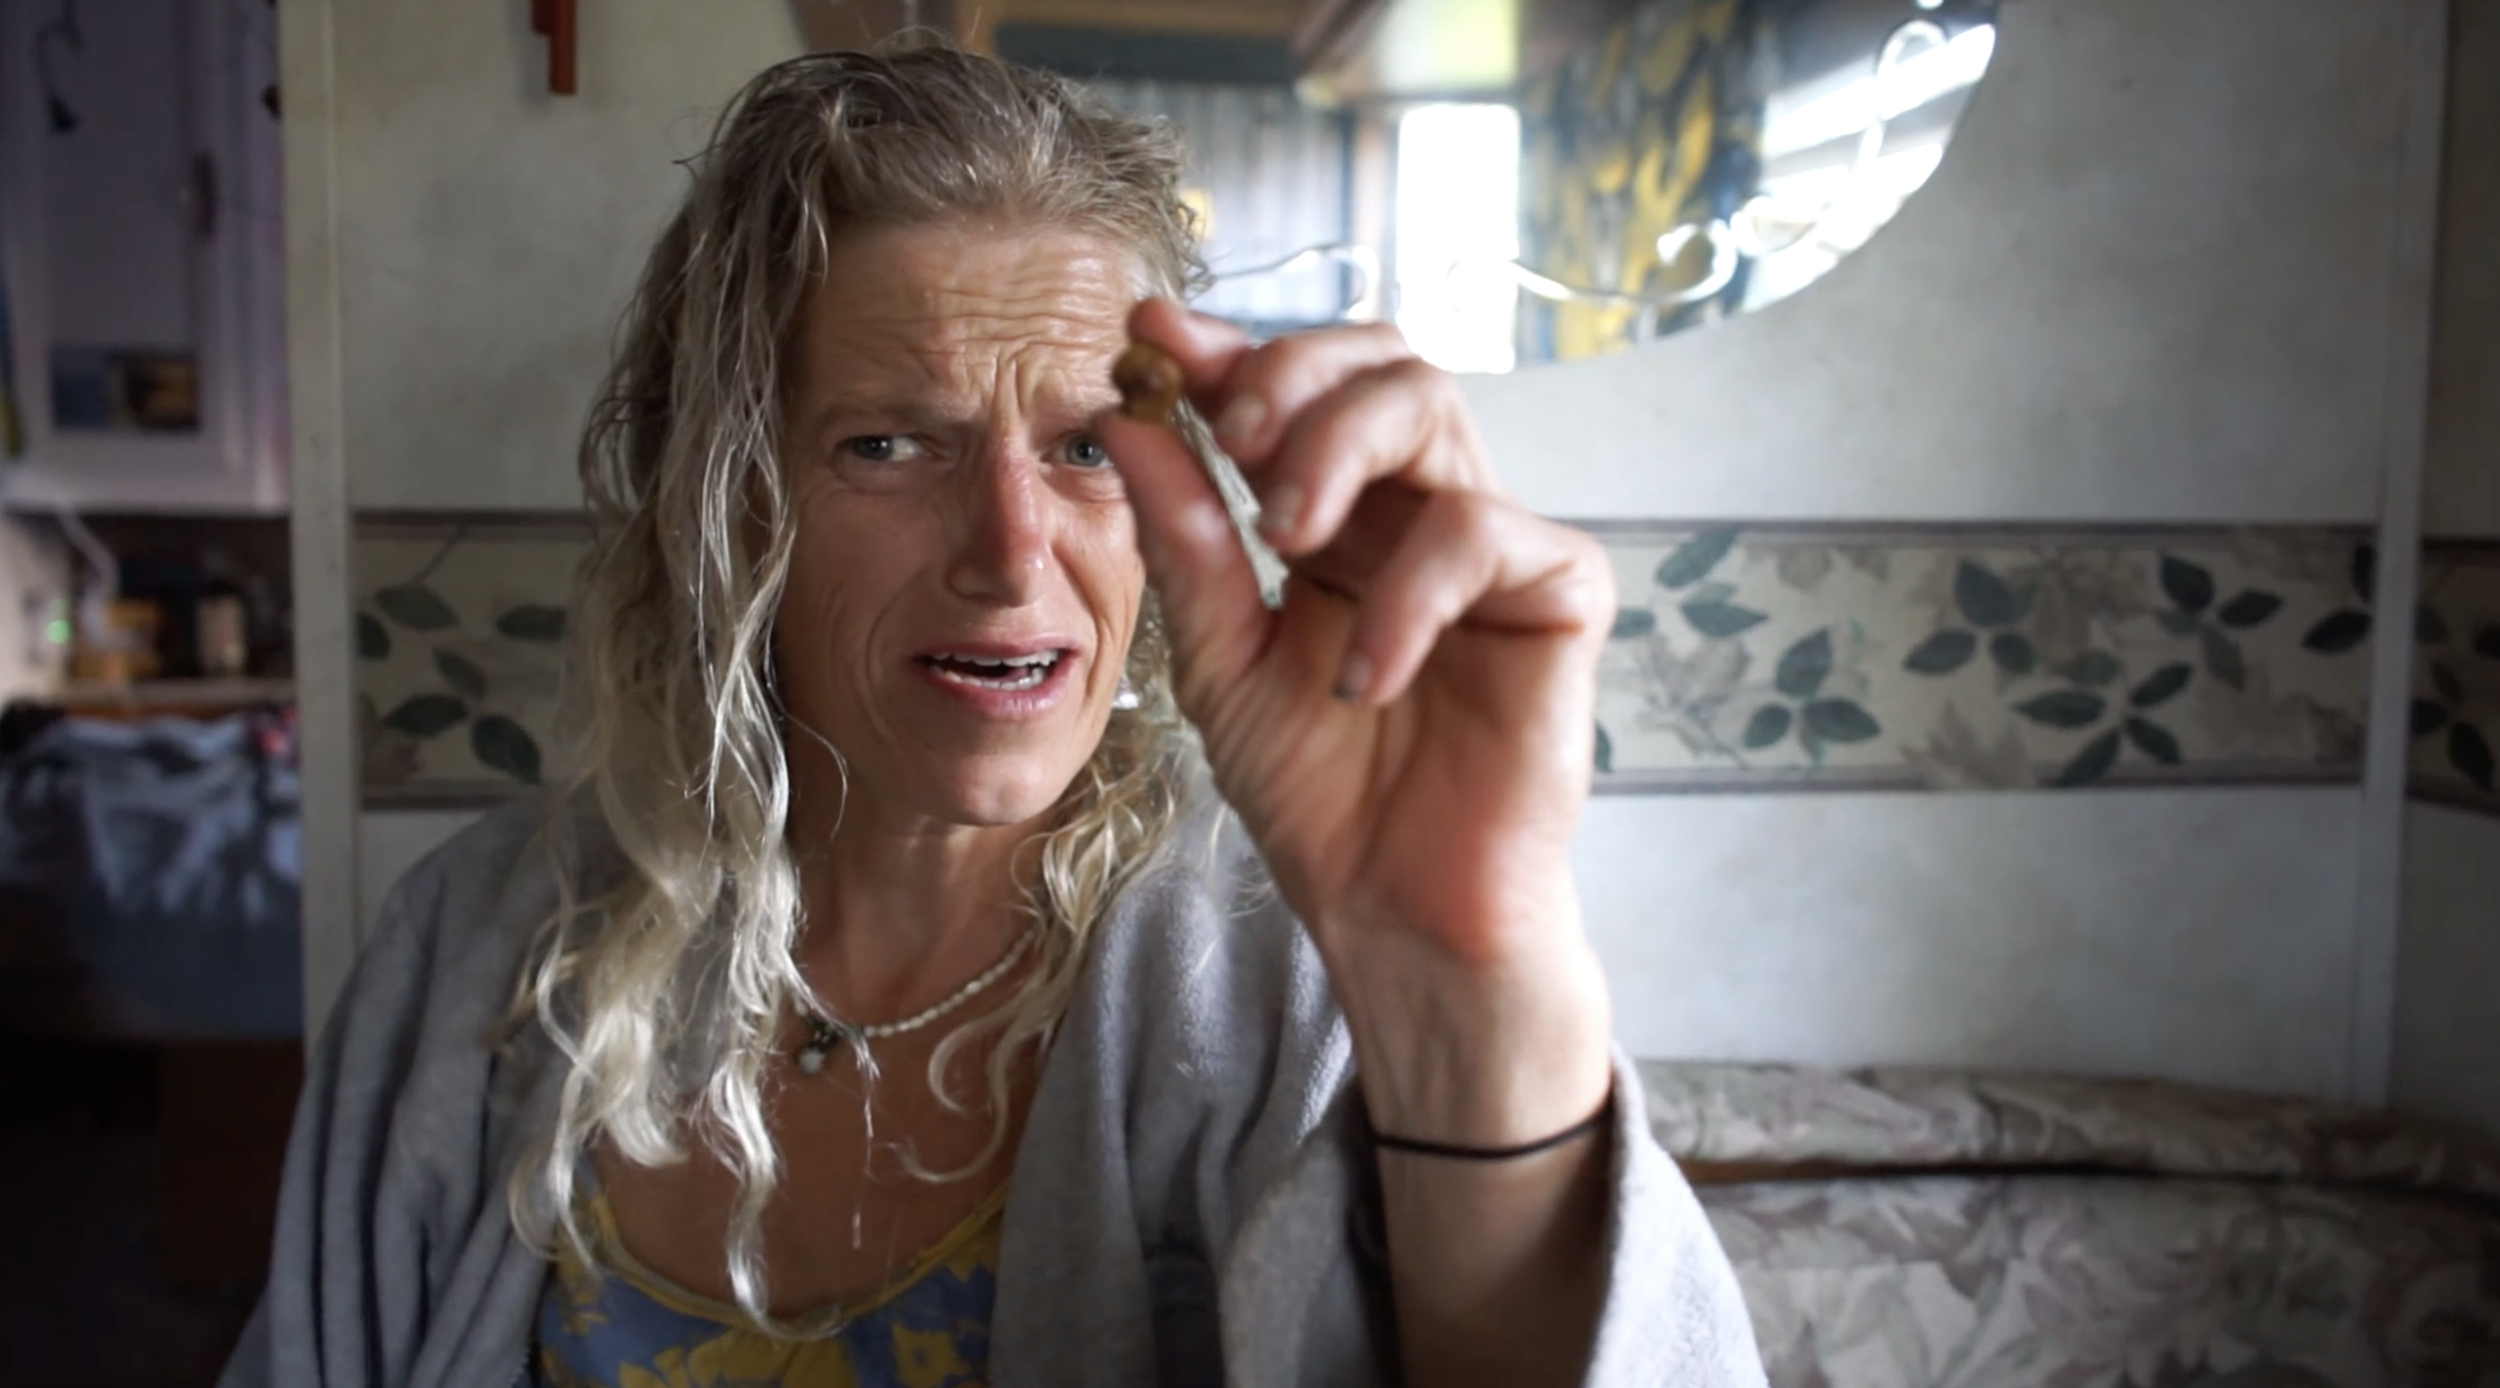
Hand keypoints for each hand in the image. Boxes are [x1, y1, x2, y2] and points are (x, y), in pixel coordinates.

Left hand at [1098, 301, 1614, 1143]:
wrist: (1393, 913)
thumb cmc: (1320, 796)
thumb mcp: (1220, 660)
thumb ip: (1186, 542)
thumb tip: (1127, 417)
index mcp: (1343, 520)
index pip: (1298, 396)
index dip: (1229, 353)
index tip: (1150, 336)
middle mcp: (1419, 513)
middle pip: (1380, 362)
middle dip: (1291, 375)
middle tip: (1237, 438)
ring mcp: (1494, 547)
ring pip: (1434, 406)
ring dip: (1339, 450)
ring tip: (1286, 544)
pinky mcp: (1560, 597)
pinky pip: (1488, 531)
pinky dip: (1408, 593)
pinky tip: (1364, 679)